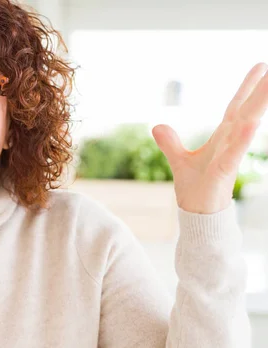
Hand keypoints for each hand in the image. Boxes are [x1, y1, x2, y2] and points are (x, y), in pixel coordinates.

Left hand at [152, 62, 267, 213]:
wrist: (197, 214)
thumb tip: (157, 126)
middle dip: (262, 89)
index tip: (261, 65)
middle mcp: (230, 143)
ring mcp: (229, 156)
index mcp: (222, 137)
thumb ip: (170, 143)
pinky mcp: (223, 172)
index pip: (236, 106)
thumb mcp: (179, 161)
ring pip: (246, 126)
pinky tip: (251, 123)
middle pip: (248, 110)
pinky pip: (233, 153)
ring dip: (257, 105)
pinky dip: (241, 138)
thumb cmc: (195, 188)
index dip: (247, 86)